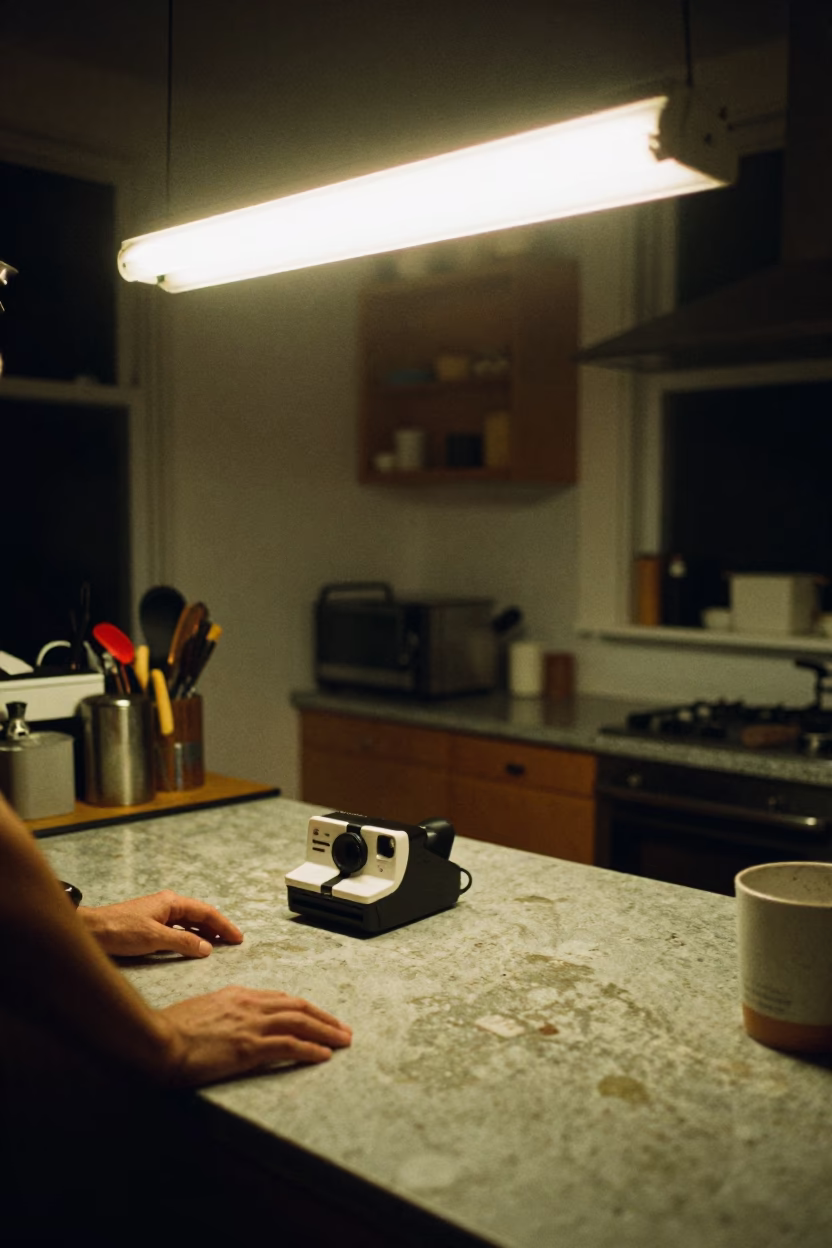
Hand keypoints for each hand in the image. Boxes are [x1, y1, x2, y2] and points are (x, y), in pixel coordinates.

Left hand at [78, 891, 243, 958]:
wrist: (91, 931)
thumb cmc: (121, 930)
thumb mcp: (154, 938)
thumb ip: (183, 943)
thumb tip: (208, 948)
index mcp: (171, 902)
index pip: (206, 912)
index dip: (224, 925)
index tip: (238, 938)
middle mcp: (168, 905)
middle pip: (200, 916)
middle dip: (217, 928)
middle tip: (233, 943)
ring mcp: (159, 914)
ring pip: (189, 924)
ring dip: (204, 934)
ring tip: (219, 946)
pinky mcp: (151, 925)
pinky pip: (178, 930)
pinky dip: (190, 938)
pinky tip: (194, 947)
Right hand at [156, 986, 352, 1085]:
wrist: (157, 1040)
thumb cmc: (170, 1030)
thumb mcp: (201, 1010)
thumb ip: (222, 1013)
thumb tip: (232, 1022)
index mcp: (237, 995)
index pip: (280, 998)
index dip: (303, 1007)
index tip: (318, 1016)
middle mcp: (249, 1005)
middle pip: (297, 1007)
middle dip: (323, 1017)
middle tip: (343, 1029)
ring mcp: (250, 1025)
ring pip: (300, 1023)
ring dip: (326, 1031)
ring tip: (343, 1041)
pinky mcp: (249, 1047)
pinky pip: (288, 1045)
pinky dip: (310, 1049)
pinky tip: (324, 1055)